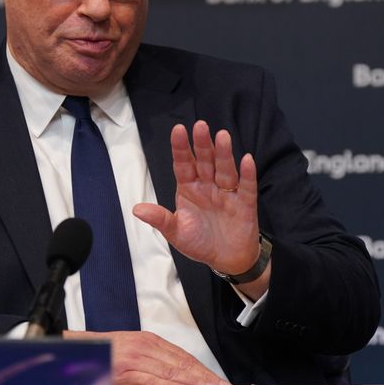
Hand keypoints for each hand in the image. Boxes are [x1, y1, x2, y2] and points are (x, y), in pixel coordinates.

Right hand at [63, 329, 232, 384]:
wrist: (77, 349)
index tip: (218, 380)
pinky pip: (150, 380)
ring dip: (193, 381)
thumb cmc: (106, 351)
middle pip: (181, 363)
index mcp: (149, 341)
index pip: (183, 356)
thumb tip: (182, 378)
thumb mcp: (134, 350)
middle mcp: (144, 347)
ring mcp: (135, 359)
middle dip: (204, 376)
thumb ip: (155, 362)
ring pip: (171, 371)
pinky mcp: (124, 371)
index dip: (202, 369)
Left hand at [133, 121, 264, 285]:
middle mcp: (208, 186)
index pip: (183, 164)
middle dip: (202, 144)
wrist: (226, 259)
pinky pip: (246, 187)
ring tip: (222, 136)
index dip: (181, 148)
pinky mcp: (244, 203)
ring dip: (224, 154)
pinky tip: (246, 160)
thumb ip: (160, 219)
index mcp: (189, 188)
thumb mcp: (176, 233)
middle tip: (200, 125)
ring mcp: (227, 193)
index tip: (178, 130)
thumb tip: (136, 209)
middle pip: (205, 161)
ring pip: (225, 170)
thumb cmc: (200, 242)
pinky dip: (247, 174)